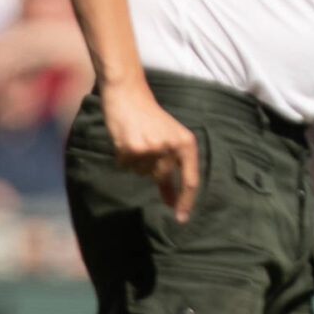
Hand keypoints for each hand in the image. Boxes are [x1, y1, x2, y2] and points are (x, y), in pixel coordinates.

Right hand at [100, 79, 198, 222]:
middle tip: (145, 145)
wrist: (128, 95)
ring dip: (137, 162)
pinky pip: (126, 166)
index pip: (190, 180)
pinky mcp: (131, 148)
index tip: (181, 218)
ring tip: (136, 139)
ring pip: (141, 173)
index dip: (186, 201)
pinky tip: (125, 140)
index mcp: (187, 144)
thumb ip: (173, 172)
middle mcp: (171, 147)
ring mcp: (151, 149)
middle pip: (160, 178)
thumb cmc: (151, 119)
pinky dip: (123, 157)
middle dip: (151, 169)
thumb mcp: (170, 141)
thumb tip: (173, 203)